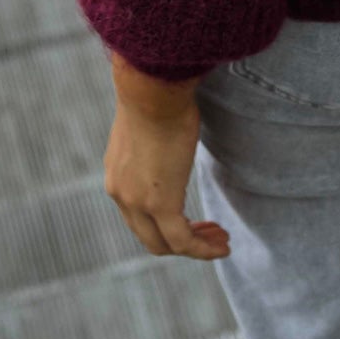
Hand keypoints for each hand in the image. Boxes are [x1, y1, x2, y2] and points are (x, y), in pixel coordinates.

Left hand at [104, 56, 231, 259]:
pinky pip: (182, 241)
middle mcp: (121, 194)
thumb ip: (155, 142)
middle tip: (212, 234)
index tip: (194, 219)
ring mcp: (137, 202)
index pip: (138, 217)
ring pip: (166, 244)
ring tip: (222, 243)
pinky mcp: (160, 203)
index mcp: (117, 176)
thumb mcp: (150, 126)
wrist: (152, 89)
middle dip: (182, 242)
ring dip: (196, 247)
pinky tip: (221, 246)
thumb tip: (173, 129)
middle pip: (150, 237)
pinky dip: (202, 249)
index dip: (166, 224)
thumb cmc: (156, 95)